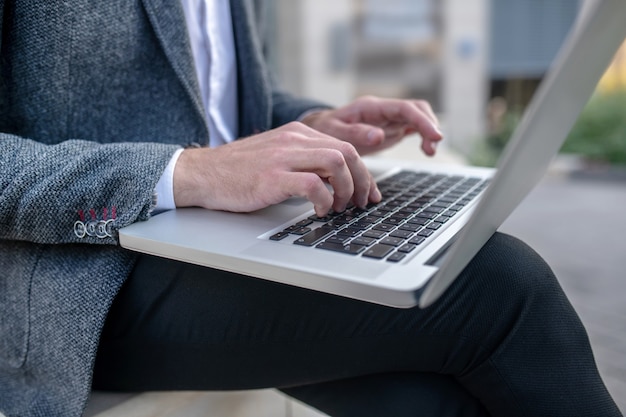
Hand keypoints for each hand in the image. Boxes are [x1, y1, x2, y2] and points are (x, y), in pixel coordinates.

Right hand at [173, 122, 380, 215]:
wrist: (202, 173)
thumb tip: (335, 183)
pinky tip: (320, 211)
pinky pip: (313, 185)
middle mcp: (295, 139)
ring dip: (346, 190)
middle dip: (363, 181)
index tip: (368, 193)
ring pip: (337, 163)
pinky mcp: (272, 176)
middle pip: (348, 152)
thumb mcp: (277, 156)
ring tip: (339, 208)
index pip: (345, 146)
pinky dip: (325, 201)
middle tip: (361, 203)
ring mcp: (283, 156)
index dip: (364, 173)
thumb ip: (305, 162)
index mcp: (298, 133)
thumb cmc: (239, 171)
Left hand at [301, 95, 442, 155]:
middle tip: (433, 146)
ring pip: (418, 117)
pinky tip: (426, 150)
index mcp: (372, 107)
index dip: (423, 121)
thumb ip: (356, 134)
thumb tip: (379, 136)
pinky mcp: (392, 128)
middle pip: (417, 109)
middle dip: (429, 125)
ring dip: (429, 132)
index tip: (435, 136)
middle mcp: (383, 109)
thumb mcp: (335, 132)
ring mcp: (389, 117)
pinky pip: (414, 127)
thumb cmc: (326, 130)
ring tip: (430, 151)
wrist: (321, 130)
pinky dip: (424, 137)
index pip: (405, 108)